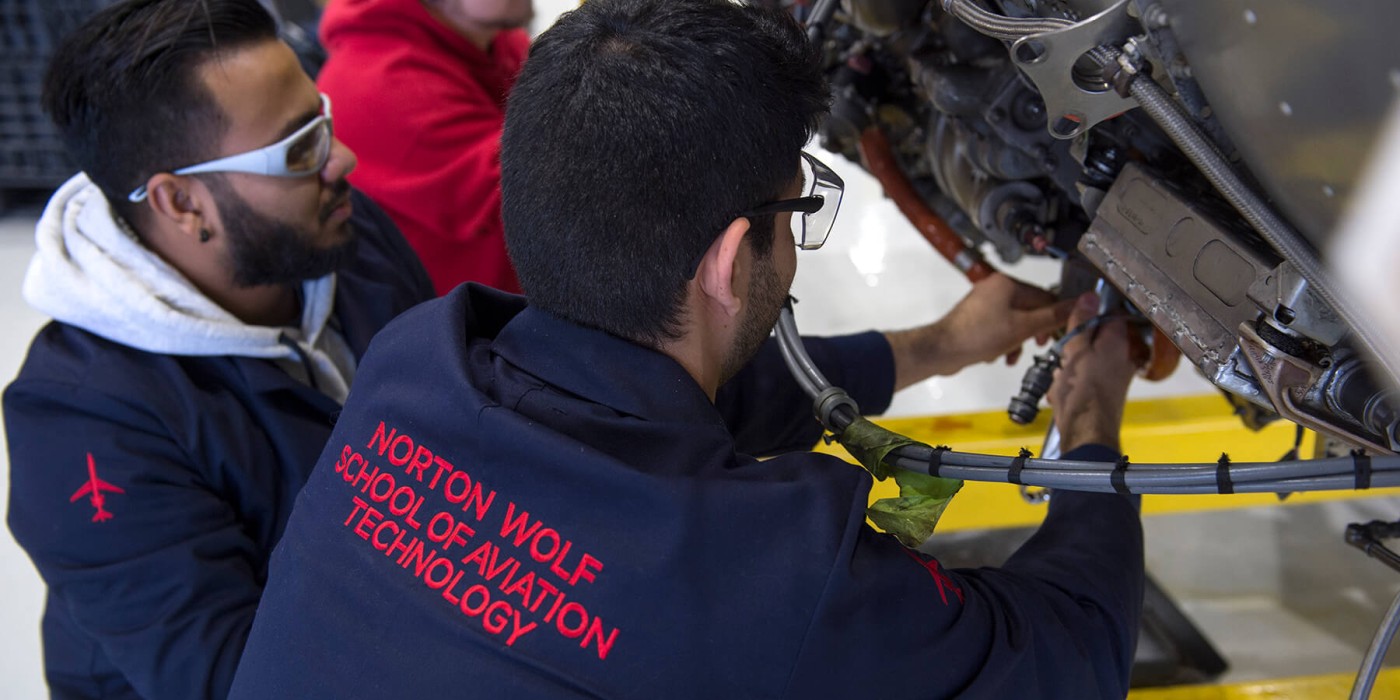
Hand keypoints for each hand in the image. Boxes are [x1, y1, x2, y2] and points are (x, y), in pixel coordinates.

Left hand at [885, 273, 1074, 390]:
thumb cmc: (979, 336)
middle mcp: (995, 288)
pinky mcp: (975, 318)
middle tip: (1036, 346)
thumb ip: (1052, 316)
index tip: (1060, 333)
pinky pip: (999, 328)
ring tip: (1012, 355)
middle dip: (1033, 331)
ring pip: (1014, 321)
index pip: (1044, 296)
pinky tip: (999, 356)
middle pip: (1029, 309)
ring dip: (1017, 340)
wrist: (942, 350)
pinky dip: (1003, 342)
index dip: (1055, 316)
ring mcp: (983, 303)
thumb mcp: (1022, 328)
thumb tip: (1080, 303)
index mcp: (1007, 284)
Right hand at [1047, 292, 1138, 451]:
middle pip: (1096, 339)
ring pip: (1087, 360)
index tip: (1073, 319)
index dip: (1090, 314)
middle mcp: (1122, 357)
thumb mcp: (1076, 350)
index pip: (1110, 315)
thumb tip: (1090, 296)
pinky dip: (1072, 383)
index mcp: (1118, 342)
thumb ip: (1082, 323)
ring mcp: (1114, 376)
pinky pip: (1085, 379)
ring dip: (1070, 365)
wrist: (1086, 432)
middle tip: (1062, 352)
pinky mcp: (1104, 393)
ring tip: (1060, 376)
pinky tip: (1061, 391)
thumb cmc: (1082, 391)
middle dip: (1075, 344)